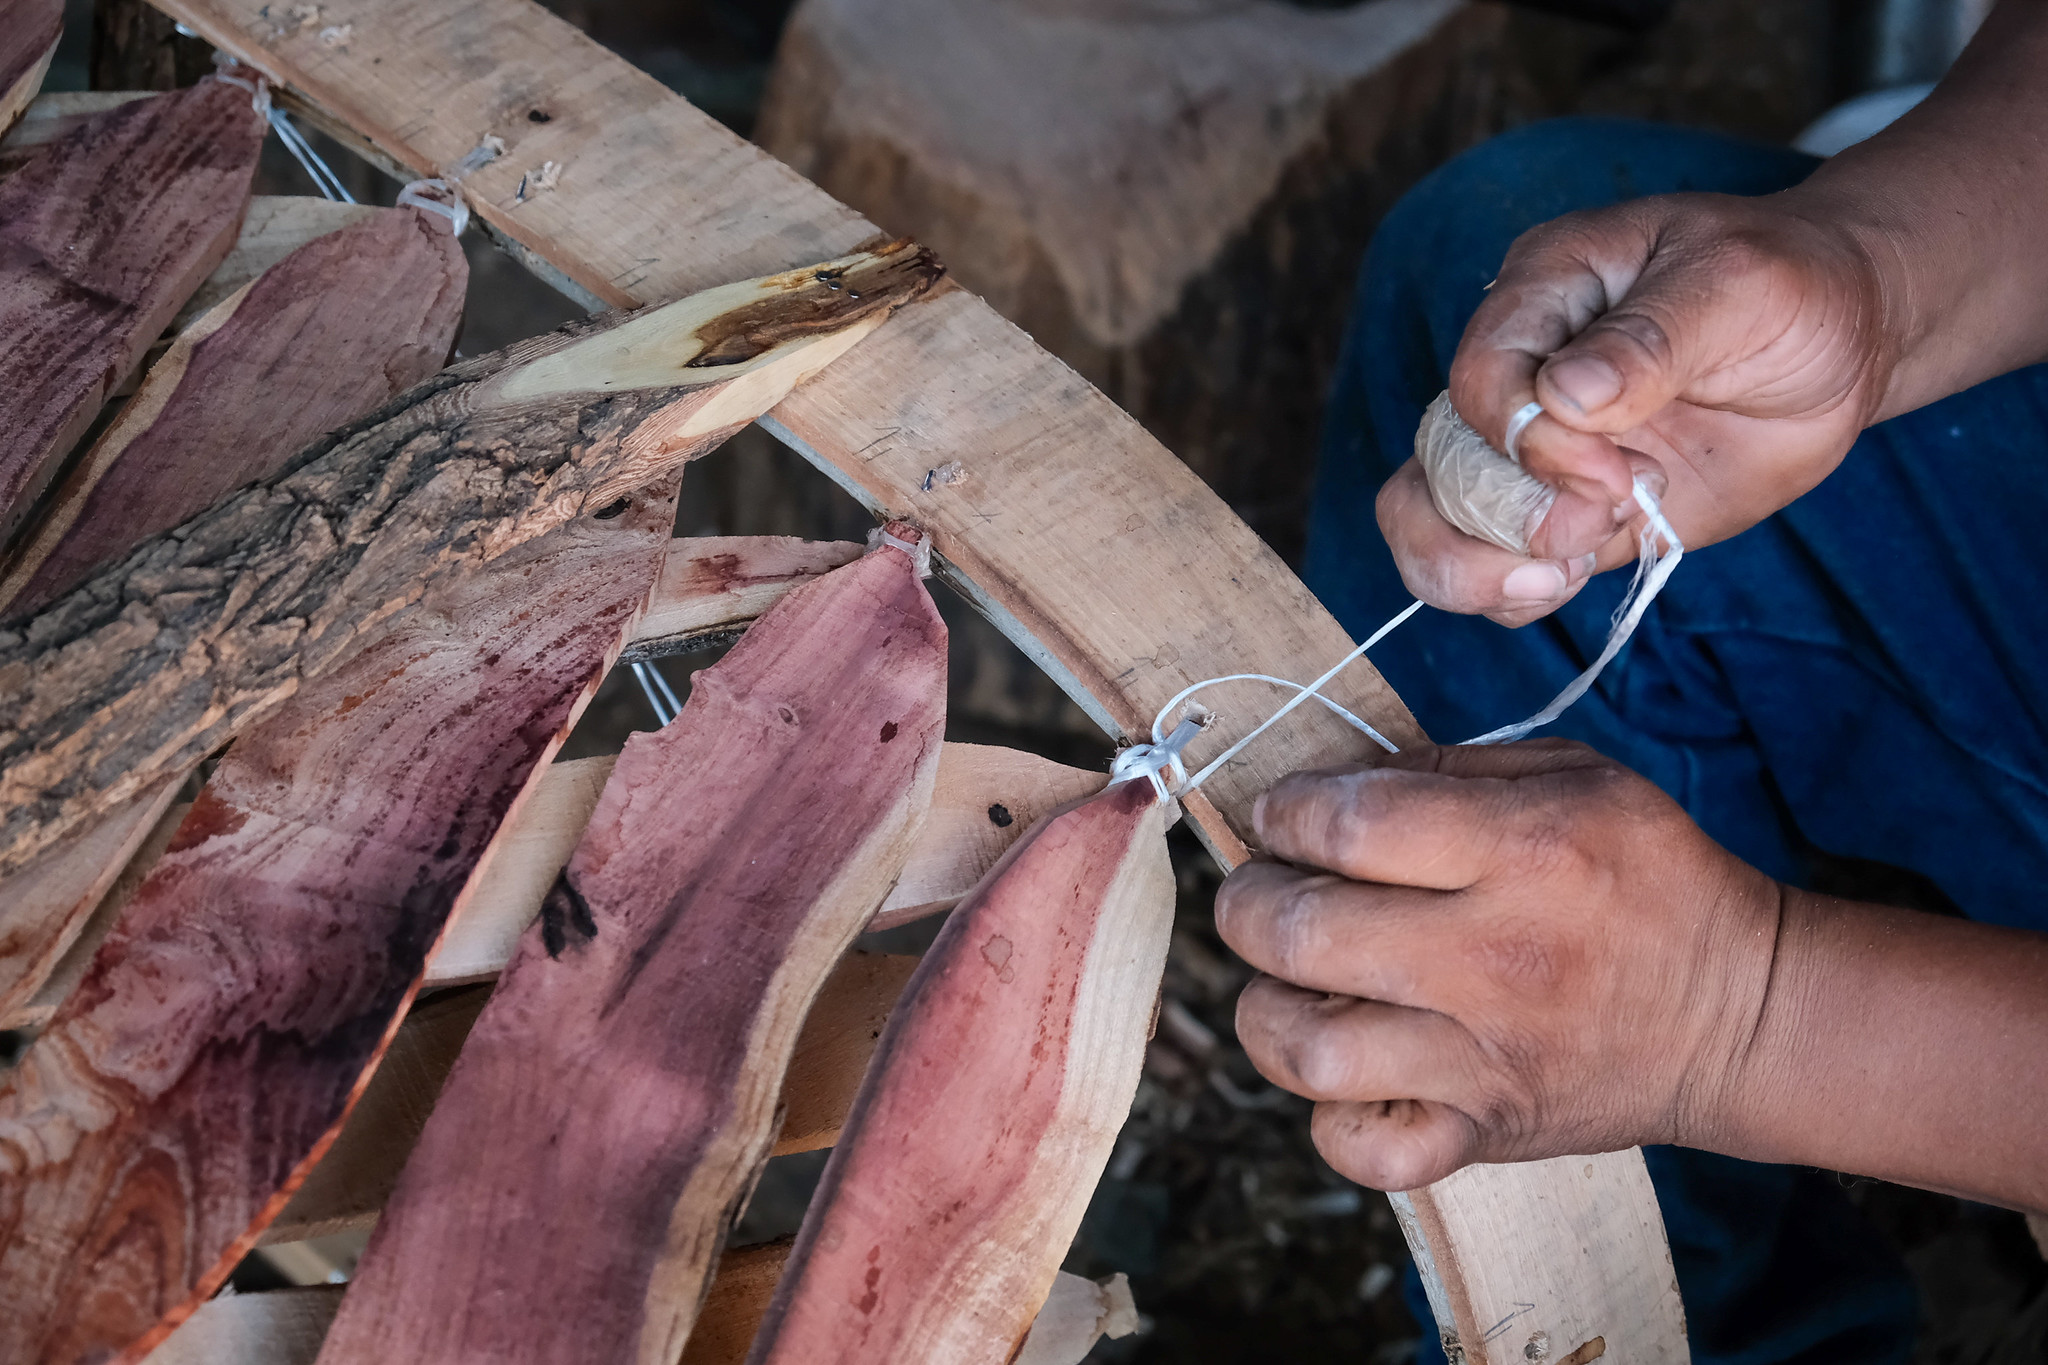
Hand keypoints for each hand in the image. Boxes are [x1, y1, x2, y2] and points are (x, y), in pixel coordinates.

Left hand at [1214, 740, 1781, 1190]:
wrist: (1741, 1013)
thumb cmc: (1649, 878)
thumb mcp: (1573, 777)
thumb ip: (1443, 769)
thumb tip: (1325, 784)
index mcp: (1523, 851)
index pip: (1348, 826)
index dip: (1284, 811)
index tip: (1279, 814)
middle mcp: (1494, 959)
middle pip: (1300, 934)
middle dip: (1248, 901)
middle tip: (1262, 891)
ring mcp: (1484, 1058)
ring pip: (1309, 1053)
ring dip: (1269, 1009)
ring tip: (1289, 982)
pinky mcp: (1485, 1132)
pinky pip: (1366, 1149)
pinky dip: (1332, 1118)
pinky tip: (1348, 1071)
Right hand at [1383, 191, 1899, 623]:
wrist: (1843, 346)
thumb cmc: (1794, 288)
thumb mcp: (1741, 287)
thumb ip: (1651, 339)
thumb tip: (1562, 397)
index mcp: (1543, 293)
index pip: (1479, 379)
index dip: (1529, 442)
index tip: (1617, 473)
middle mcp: (1518, 372)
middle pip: (1437, 459)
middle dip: (1504, 515)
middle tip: (1600, 520)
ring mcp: (1533, 451)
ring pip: (1432, 520)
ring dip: (1484, 567)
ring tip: (1563, 571)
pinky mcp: (1562, 512)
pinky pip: (1489, 569)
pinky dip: (1509, 596)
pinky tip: (1566, 581)